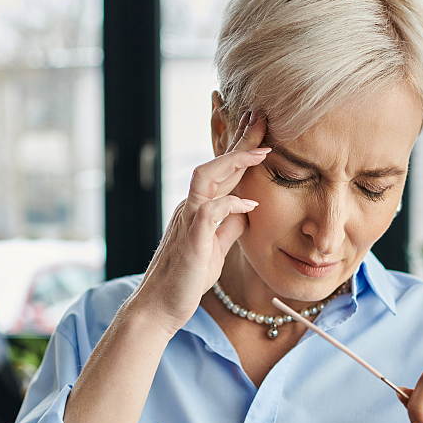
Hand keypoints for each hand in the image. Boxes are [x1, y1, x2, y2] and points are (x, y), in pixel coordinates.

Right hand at [132, 109, 271, 332]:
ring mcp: (188, 220)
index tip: (260, 127)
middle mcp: (190, 206)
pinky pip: (209, 212)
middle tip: (262, 117)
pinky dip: (231, 203)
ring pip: (206, 177)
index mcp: (198, 207)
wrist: (160, 305)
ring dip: (233, 162)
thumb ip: (229, 226)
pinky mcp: (191, 240)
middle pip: (214, 163)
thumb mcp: (216, 247)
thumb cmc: (188, 277)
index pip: (221, 170)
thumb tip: (247, 208)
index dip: (240, 147)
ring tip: (260, 151)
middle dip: (239, 139)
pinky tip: (249, 202)